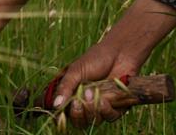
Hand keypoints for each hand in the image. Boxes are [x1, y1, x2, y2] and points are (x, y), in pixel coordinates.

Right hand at [52, 0, 175, 128]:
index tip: (62, 110)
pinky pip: (109, 118)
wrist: (120, 54)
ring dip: (91, 110)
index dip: (62, 116)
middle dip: (77, 114)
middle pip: (78, 122)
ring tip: (91, 93)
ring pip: (93, 121)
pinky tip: (104, 99)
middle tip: (78, 102)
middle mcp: (86, 104)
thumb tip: (55, 105)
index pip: (64, 113)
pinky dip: (105, 110)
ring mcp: (100, 107)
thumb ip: (65, 87)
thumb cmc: (95, 59)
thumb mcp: (75, 71)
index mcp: (73, 95)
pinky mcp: (116, 108)